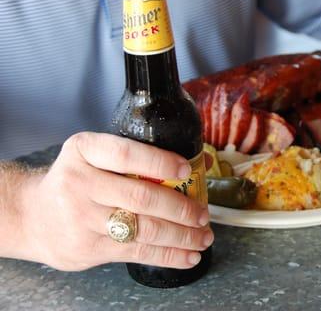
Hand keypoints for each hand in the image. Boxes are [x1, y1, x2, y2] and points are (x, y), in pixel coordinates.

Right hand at [20, 132, 212, 270]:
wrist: (31, 215)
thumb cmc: (75, 180)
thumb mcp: (91, 156)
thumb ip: (132, 159)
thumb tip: (196, 164)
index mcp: (84, 151)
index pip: (126, 154)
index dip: (160, 162)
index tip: (187, 169)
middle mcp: (80, 183)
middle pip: (141, 196)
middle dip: (181, 208)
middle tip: (203, 214)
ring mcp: (82, 218)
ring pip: (143, 229)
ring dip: (181, 235)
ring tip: (203, 237)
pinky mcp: (88, 248)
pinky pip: (137, 252)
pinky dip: (168, 255)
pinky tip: (188, 255)